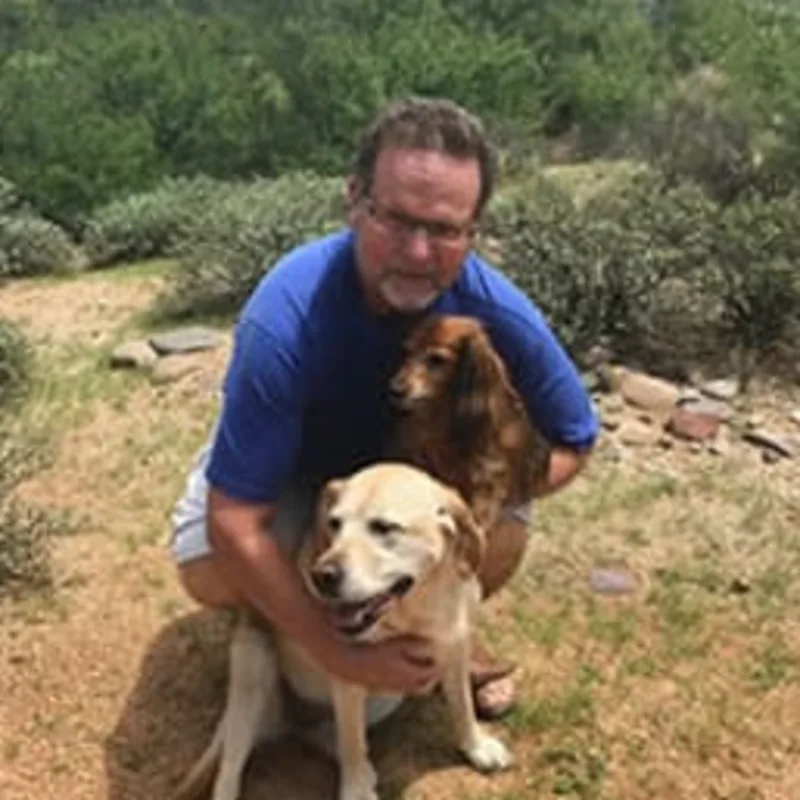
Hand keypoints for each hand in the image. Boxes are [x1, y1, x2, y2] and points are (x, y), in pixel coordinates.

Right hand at [319, 634, 438, 694]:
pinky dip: (405, 679)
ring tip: (417, 664)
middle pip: (424, 686)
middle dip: (431, 676)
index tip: (442, 656)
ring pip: (412, 687)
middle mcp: (404, 685)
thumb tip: (430, 642)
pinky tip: (399, 667)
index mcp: (410, 674)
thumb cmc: (374, 652)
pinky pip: (400, 687)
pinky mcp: (382, 688)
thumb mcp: (397, 644)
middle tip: (432, 663)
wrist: (349, 664)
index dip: (439, 665)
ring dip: (417, 678)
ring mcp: (392, 688)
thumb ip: (414, 644)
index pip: (432, 674)